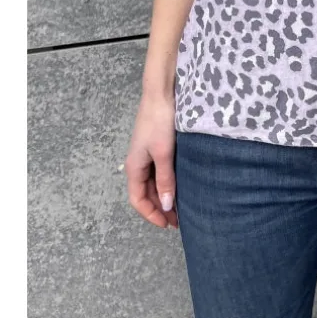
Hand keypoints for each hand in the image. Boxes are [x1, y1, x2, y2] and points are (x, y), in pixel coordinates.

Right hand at [124, 91, 178, 228]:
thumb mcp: (163, 153)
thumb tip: (165, 206)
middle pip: (146, 194)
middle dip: (160, 208)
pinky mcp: (157, 146)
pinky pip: (160, 171)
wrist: (161, 93)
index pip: (138, 200)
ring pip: (154, 183)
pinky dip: (168, 182)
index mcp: (134, 168)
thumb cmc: (159, 122)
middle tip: (179, 220)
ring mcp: (147, 155)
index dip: (151, 215)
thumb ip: (165, 180)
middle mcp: (138, 164)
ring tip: (182, 206)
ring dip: (165, 196)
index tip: (168, 224)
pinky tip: (181, 185)